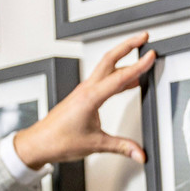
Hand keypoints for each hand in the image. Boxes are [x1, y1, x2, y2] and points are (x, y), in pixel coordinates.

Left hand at [13, 32, 155, 169]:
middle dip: (128, 46)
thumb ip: (121, 147)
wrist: (38, 143)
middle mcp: (86, 89)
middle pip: (110, 59)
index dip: (138, 66)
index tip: (151, 56)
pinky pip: (103, 79)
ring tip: (139, 55)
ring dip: (122, 58)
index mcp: (90, 98)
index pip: (120, 77)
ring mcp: (83, 91)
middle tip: (144, 37)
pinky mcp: (82, 95)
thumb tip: (140, 153)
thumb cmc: (59, 140)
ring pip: (106, 67)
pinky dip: (117, 75)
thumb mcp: (95, 145)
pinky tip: (128, 81)